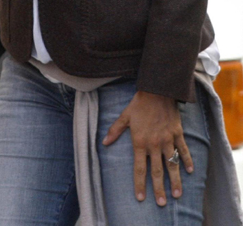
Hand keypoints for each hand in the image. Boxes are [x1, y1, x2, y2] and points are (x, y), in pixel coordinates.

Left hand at [102, 91, 193, 205]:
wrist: (157, 90)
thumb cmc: (139, 103)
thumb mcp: (125, 116)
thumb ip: (115, 130)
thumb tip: (104, 142)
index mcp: (140, 141)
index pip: (139, 168)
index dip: (140, 184)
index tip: (141, 198)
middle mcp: (154, 144)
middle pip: (157, 171)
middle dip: (159, 189)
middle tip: (162, 204)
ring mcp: (167, 139)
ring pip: (172, 164)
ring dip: (175, 181)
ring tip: (177, 195)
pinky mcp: (177, 133)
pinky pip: (183, 150)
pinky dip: (187, 160)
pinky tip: (190, 171)